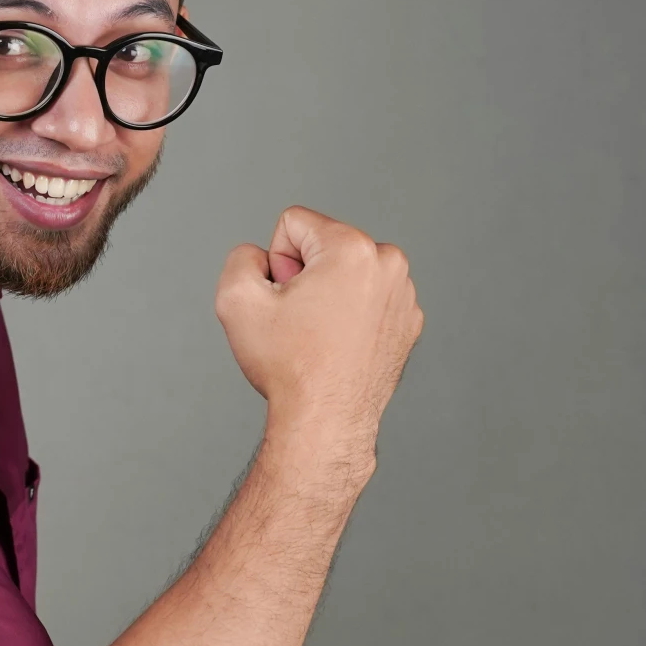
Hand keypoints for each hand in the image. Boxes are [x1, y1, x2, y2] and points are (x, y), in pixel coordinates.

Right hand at [214, 207, 424, 456]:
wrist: (326, 420)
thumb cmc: (289, 366)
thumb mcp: (236, 301)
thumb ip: (241, 258)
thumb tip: (260, 257)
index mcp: (353, 248)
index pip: (294, 224)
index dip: (276, 262)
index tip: (285, 299)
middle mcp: (388, 263)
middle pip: (324, 246)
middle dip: (304, 277)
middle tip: (301, 321)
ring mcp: (404, 294)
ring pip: (346, 273)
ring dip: (328, 295)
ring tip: (321, 335)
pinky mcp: (408, 321)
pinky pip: (368, 299)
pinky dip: (350, 316)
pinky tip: (340, 346)